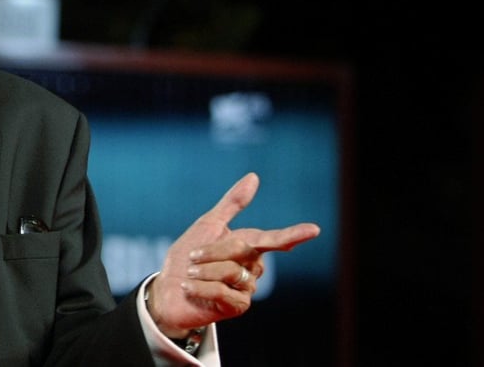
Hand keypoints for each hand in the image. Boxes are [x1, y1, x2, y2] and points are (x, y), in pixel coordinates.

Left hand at [145, 172, 319, 337]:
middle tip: (192, 258)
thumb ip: (232, 203)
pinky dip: (201, 287)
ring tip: (191, 275)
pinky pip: (221, 290)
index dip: (294, 234)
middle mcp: (254, 267)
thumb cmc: (188, 257)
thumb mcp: (208, 225)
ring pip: (229, 271)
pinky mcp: (238, 306)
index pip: (275, 239)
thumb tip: (254, 177)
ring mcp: (248, 288)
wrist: (169, 290)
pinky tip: (190, 288)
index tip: (314, 230)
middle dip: (210, 251)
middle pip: (240, 249)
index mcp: (249, 245)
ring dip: (203, 271)